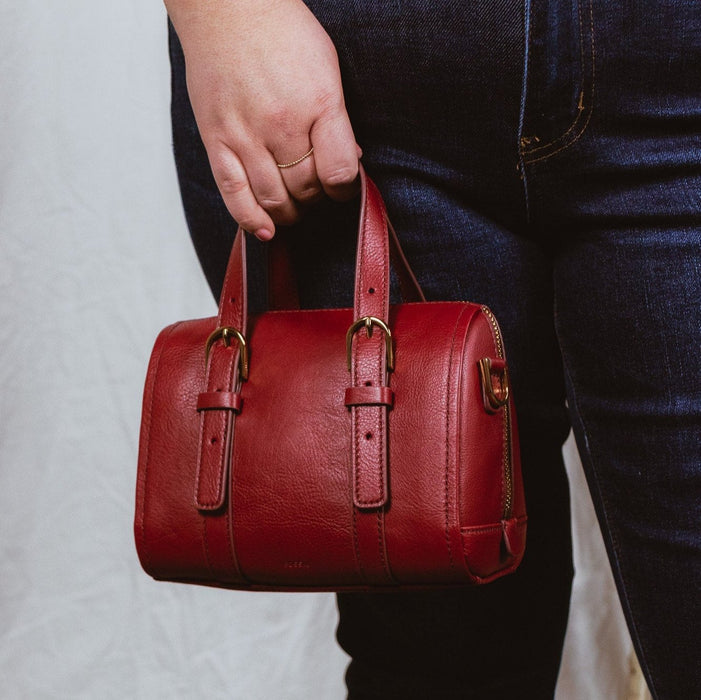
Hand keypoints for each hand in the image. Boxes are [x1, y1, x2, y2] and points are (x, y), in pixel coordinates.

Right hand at [166, 0, 359, 239]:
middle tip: (316, 191)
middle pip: (308, 189)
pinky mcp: (216, 140)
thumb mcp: (327, 68)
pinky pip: (234, 193)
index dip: (346, 189)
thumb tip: (348, 162)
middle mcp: (283, 124)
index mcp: (319, 103)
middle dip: (318, 198)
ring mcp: (246, 134)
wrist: (226, 6)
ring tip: (295, 207)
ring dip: (290, 212)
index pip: (340, 173)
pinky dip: (250, 219)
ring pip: (275, 199)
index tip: (343, 187)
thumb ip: (337, 119)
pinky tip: (265, 231)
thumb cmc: (280, 32)